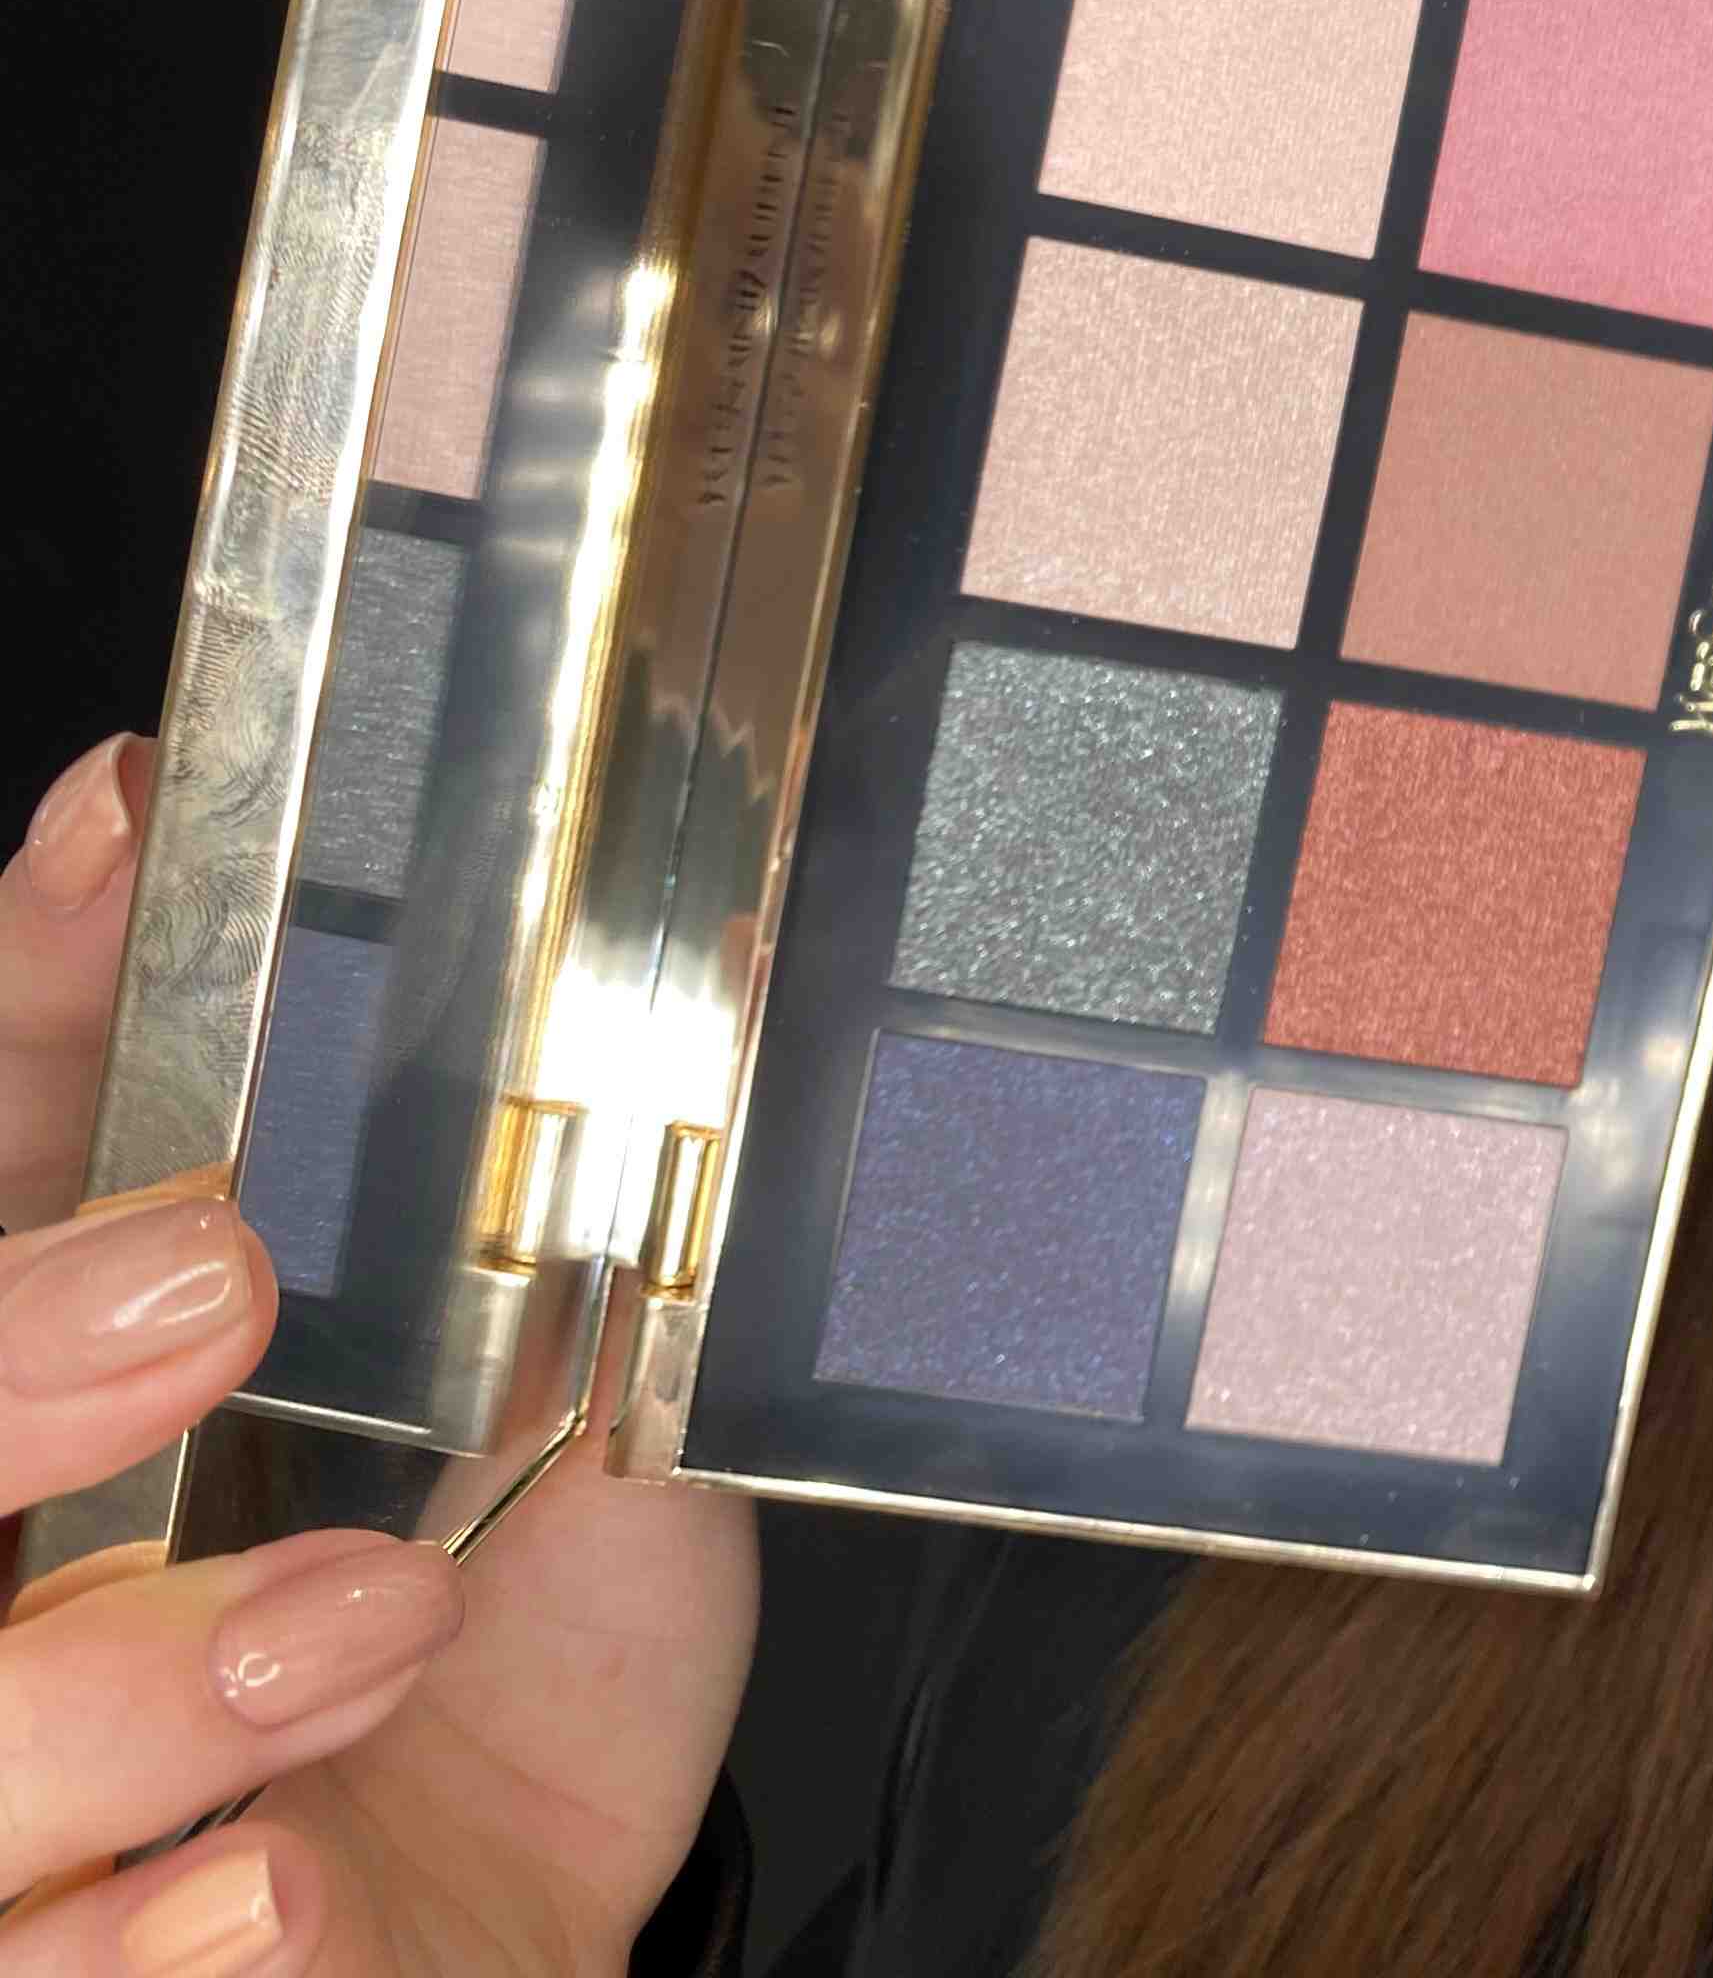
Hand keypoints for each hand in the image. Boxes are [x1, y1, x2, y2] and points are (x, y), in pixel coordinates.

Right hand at [0, 737, 761, 1977]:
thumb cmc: (512, 1669)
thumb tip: (678, 1059)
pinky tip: (275, 1880)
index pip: (6, 1129)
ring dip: (119, 1675)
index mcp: (82, 1375)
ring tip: (365, 1616)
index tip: (139, 818)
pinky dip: (148, 1938)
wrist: (498, 1934)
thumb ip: (576, 1279)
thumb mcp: (581, 1437)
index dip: (47, 977)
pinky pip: (34, 1965)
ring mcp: (2, 1796)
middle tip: (207, 1280)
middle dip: (5, 1337)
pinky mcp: (65, 1968)